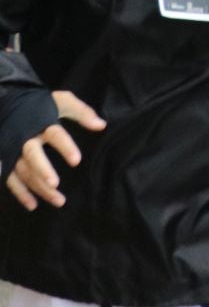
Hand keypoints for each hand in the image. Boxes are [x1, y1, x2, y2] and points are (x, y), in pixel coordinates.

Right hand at [5, 91, 104, 210]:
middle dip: (42, 170)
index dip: (65, 147)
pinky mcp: (4, 160)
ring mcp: (11, 151)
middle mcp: (24, 138)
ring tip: (59, 200)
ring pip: (23, 171)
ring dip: (38, 187)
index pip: (54, 135)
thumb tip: (102, 125)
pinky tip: (33, 205)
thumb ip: (82, 112)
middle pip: (32, 156)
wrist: (6, 102)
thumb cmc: (39, 104)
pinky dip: (20, 193)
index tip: (76, 161)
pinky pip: (10, 179)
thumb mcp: (61, 101)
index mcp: (40, 123)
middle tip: (55, 184)